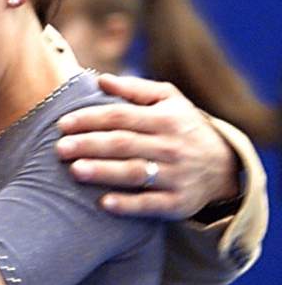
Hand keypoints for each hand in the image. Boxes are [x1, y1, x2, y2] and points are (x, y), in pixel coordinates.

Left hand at [55, 73, 238, 219]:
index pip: (120, 117)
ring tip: (75, 170)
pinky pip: (151, 204)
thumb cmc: (183, 127)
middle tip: (59, 148)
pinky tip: (104, 203)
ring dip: (104, 172)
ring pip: (135, 172)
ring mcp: (176, 175)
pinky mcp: (178, 203)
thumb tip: (100, 79)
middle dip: (89, 145)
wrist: (224, 167)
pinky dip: (128, 205)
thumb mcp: (169, 100)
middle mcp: (171, 146)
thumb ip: (134, 89)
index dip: (90, 119)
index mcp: (165, 119)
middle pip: (123, 144)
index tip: (62, 124)